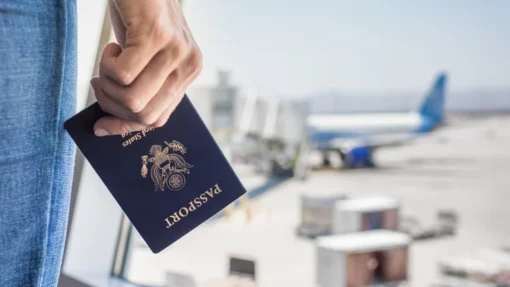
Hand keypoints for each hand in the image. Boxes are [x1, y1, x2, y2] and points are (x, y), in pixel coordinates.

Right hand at [90, 0, 201, 135]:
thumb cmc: (137, 20)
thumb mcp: (144, 58)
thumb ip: (140, 87)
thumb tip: (109, 125)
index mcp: (188, 74)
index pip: (158, 119)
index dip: (125, 126)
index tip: (100, 126)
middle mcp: (188, 66)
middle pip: (144, 115)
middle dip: (112, 105)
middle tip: (99, 82)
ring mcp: (175, 52)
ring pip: (133, 100)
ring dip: (107, 85)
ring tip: (107, 61)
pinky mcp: (156, 37)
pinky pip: (122, 75)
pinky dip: (106, 65)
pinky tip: (112, 46)